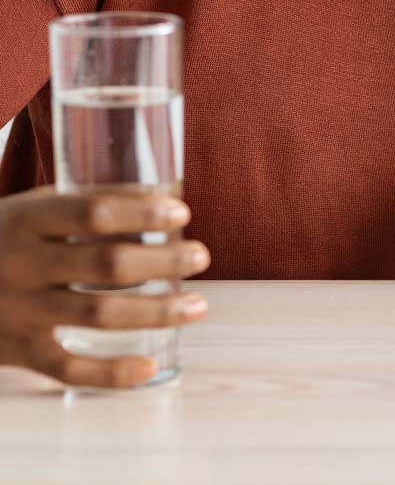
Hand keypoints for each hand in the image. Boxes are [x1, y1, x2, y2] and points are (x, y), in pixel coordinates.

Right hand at [0, 187, 209, 387]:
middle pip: (105, 264)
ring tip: (198, 305)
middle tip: (202, 257)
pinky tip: (148, 368)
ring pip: (97, 315)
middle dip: (162, 262)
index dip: (141, 213)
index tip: (182, 213)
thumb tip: (159, 195)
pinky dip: (109, 372)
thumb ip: (84, 203)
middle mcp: (21, 265)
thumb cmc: (1, 238)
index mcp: (26, 220)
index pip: (92, 212)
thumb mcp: (29, 209)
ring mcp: (17, 312)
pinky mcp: (15, 351)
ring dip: (156, 312)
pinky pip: (66, 367)